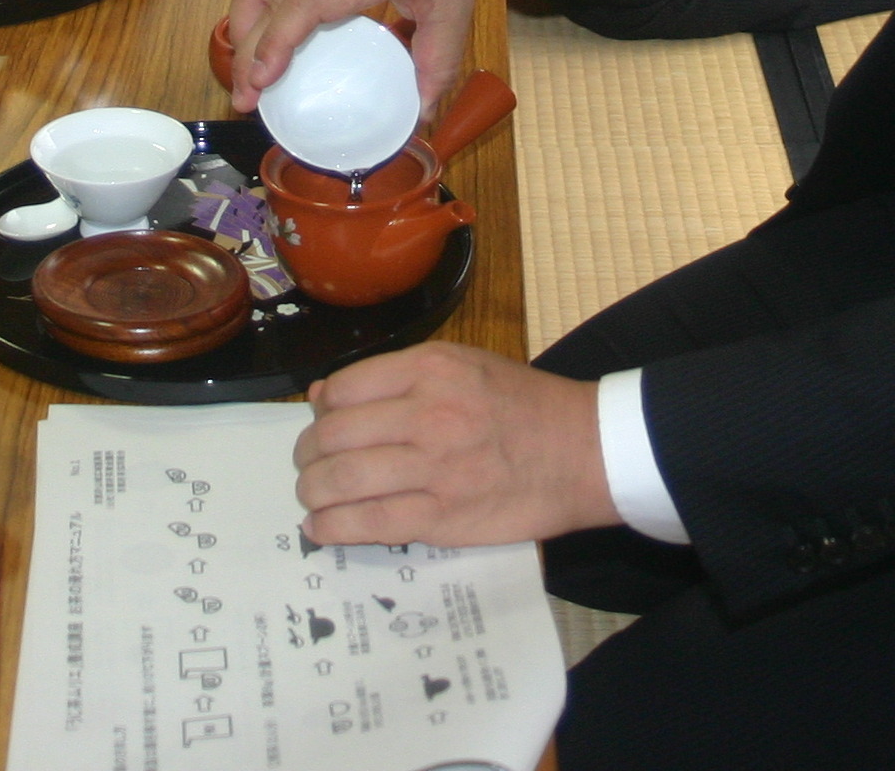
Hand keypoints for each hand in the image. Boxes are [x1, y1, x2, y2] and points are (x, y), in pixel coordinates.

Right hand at [227, 0, 520, 102]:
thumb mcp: (455, 1)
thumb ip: (438, 59)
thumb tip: (423, 111)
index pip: (302, 2)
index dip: (275, 44)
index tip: (259, 82)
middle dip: (247, 49)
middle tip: (246, 96)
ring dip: (242, 17)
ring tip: (244, 60)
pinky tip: (263, 13)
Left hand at [294, 344, 614, 546]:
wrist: (586, 452)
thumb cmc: (526, 407)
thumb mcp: (465, 365)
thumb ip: (397, 376)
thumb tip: (322, 396)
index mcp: (432, 368)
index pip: (342, 389)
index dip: (321, 410)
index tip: (322, 425)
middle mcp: (428, 412)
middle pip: (332, 435)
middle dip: (307, 455)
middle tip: (310, 465)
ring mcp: (435, 467)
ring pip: (341, 479)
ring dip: (313, 492)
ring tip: (313, 497)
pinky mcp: (443, 517)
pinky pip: (369, 522)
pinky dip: (333, 528)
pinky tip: (322, 528)